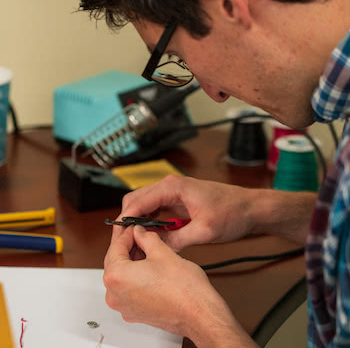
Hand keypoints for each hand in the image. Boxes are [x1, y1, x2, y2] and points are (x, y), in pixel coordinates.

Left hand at [103, 224, 247, 345]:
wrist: (199, 314)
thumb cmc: (183, 288)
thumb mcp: (162, 251)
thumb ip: (146, 238)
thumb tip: (139, 232)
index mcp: (116, 277)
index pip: (116, 247)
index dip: (126, 232)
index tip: (134, 225)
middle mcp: (114, 295)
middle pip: (116, 262)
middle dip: (128, 246)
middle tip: (139, 233)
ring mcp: (124, 307)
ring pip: (123, 276)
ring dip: (132, 260)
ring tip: (147, 247)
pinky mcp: (135, 313)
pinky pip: (129, 289)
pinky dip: (136, 275)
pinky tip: (149, 265)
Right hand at [120, 175, 254, 250]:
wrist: (250, 208)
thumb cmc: (232, 212)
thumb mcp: (205, 231)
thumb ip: (177, 239)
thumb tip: (155, 248)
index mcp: (172, 187)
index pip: (137, 201)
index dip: (125, 220)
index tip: (119, 238)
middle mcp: (169, 186)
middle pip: (136, 200)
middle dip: (128, 220)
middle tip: (126, 242)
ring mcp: (173, 193)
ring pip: (144, 205)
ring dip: (138, 222)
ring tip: (136, 242)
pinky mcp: (178, 201)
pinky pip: (156, 210)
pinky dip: (149, 222)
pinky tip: (151, 237)